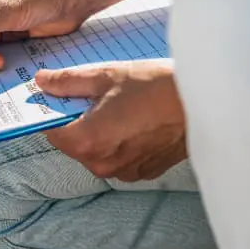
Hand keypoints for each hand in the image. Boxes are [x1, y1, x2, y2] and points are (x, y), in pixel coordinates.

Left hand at [36, 60, 186, 181]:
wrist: (206, 102)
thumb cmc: (157, 87)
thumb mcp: (105, 76)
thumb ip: (68, 82)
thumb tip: (42, 81)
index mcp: (87, 141)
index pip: (51, 131)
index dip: (53, 113)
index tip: (61, 98)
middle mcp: (102, 163)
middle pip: (73, 143)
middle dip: (77, 121)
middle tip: (95, 97)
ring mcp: (124, 171)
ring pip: (96, 151)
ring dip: (99, 133)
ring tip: (120, 108)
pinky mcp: (143, 172)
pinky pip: (118, 157)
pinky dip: (120, 142)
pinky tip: (135, 121)